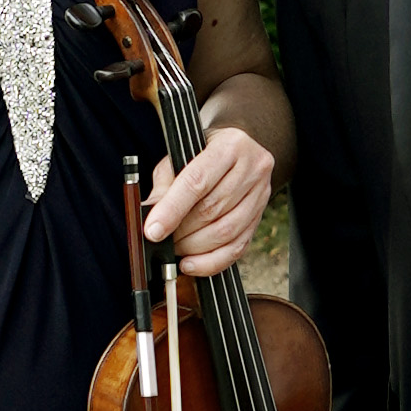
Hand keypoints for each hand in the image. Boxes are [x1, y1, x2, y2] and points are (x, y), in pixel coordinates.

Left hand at [142, 117, 275, 278]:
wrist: (240, 149)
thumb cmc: (205, 152)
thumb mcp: (180, 157)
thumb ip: (165, 185)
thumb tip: (149, 216)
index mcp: (229, 146)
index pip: (198, 182)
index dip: (172, 210)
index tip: (153, 231)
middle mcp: (251, 168)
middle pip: (212, 210)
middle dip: (181, 233)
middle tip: (161, 241)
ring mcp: (261, 194)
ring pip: (226, 232)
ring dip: (194, 248)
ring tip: (175, 250)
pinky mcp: (260, 217)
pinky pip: (237, 247)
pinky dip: (211, 261)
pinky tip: (192, 263)